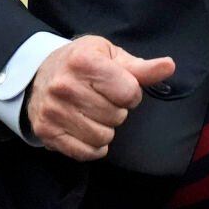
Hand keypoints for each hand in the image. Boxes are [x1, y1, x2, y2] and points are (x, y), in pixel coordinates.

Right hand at [24, 36, 174, 161]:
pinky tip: (86, 129)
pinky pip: (85, 153)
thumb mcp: (110, 56)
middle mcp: (64, 86)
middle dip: (116, 110)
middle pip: (116, 116)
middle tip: (102, 100)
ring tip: (92, 113)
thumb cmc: (82, 63)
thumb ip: (141, 67)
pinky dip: (93, 146)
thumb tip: (169, 66)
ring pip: (103, 137)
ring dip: (105, 128)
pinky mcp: (47, 132)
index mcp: (83, 62)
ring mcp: (53, 111)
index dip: (130, 93)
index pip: (129, 92)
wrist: (38, 73)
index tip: (119, 87)